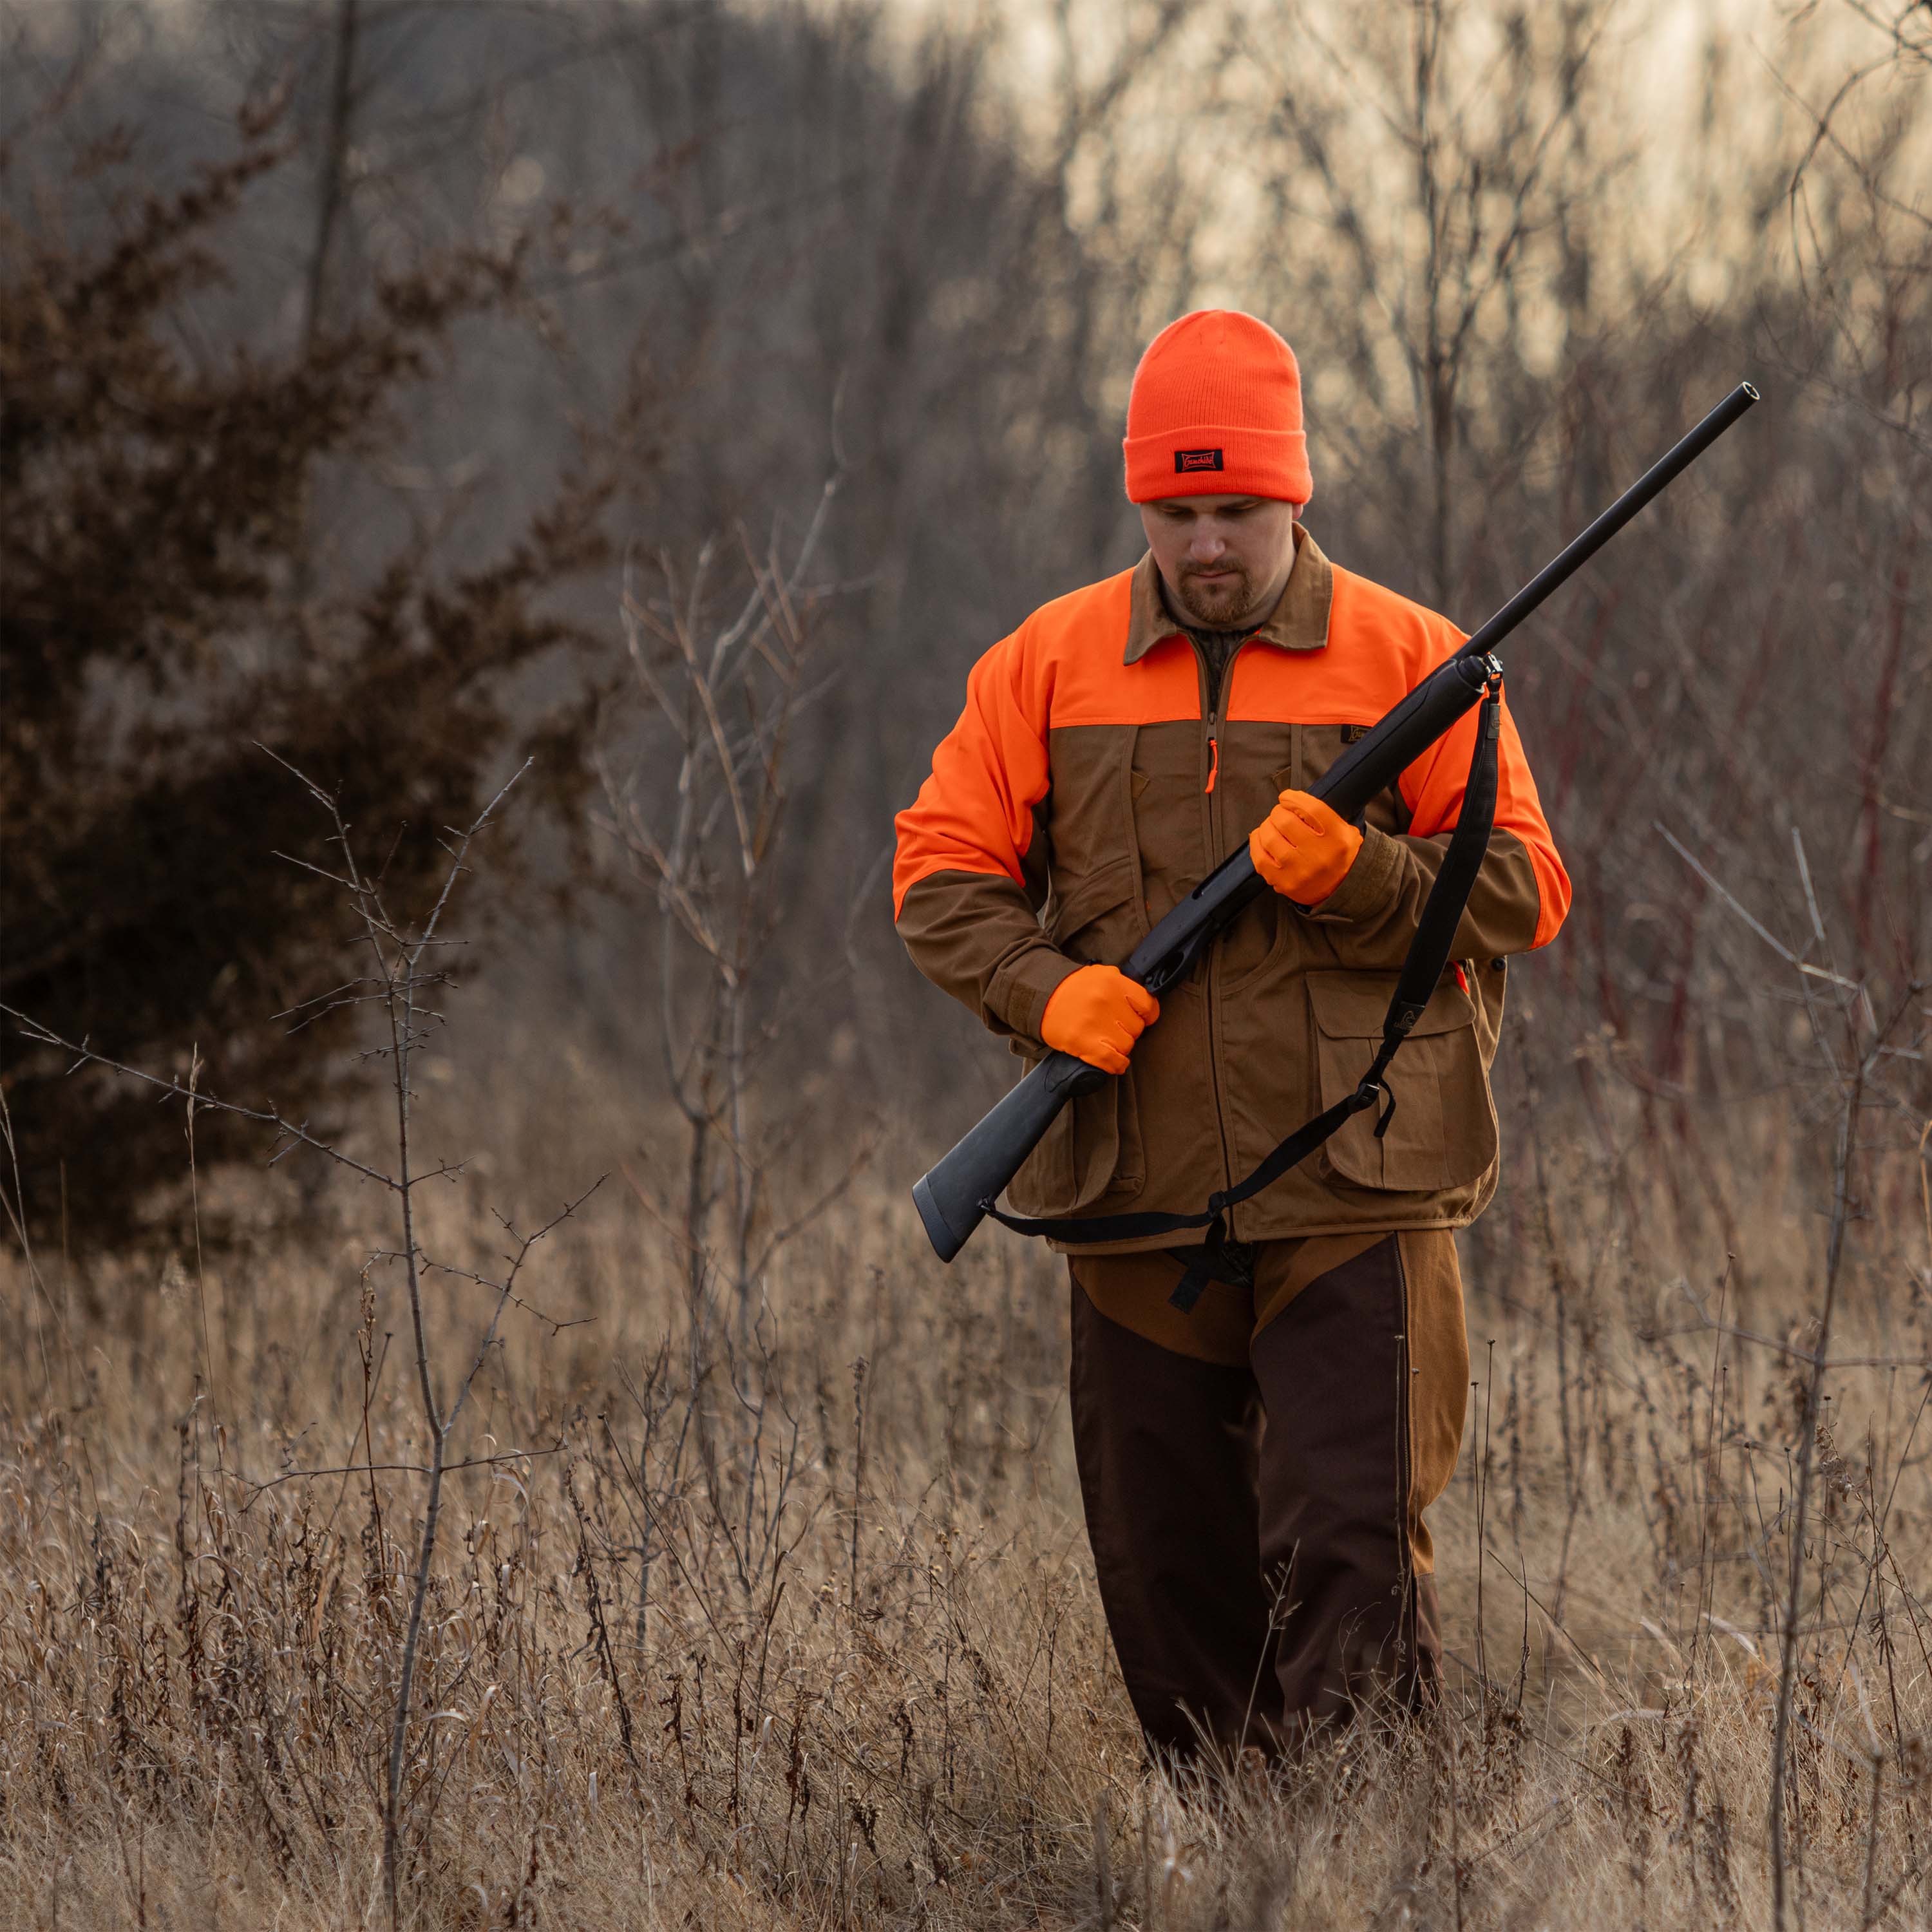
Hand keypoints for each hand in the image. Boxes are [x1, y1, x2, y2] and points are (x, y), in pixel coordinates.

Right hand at [1040, 964, 1159, 1074]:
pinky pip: (1113, 1061)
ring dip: (1120, 1046)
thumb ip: (1122, 986)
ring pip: (1127, 1045)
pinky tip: (1115, 1062)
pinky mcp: (1083, 1043)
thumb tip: (1142, 1005)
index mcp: (1114, 982)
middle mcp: (1107, 1001)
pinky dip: (1117, 1065)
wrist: (1039, 996)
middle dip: (1128, 1030)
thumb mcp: (1100, 975)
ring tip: (1107, 1040)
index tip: (1141, 1018)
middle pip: (1137, 1028)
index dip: (1146, 1015)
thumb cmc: (1072, 988)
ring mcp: (1095, 1024)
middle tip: (1114, 1027)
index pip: (1147, 1005)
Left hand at [1249, 790, 1363, 902]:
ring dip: (1266, 826)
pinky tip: (1262, 839)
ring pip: (1268, 837)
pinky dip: (1256, 843)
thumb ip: (1325, 812)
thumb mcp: (1345, 830)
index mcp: (1337, 838)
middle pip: (1284, 820)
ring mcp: (1299, 871)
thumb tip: (1292, 798)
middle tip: (1280, 815)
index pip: (1312, 808)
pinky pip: (1259, 857)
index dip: (1293, 798)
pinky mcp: (1283, 882)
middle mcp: (1319, 855)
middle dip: (1278, 812)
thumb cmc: (1336, 854)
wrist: (1339, 889)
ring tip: (1272, 827)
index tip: (1286, 797)